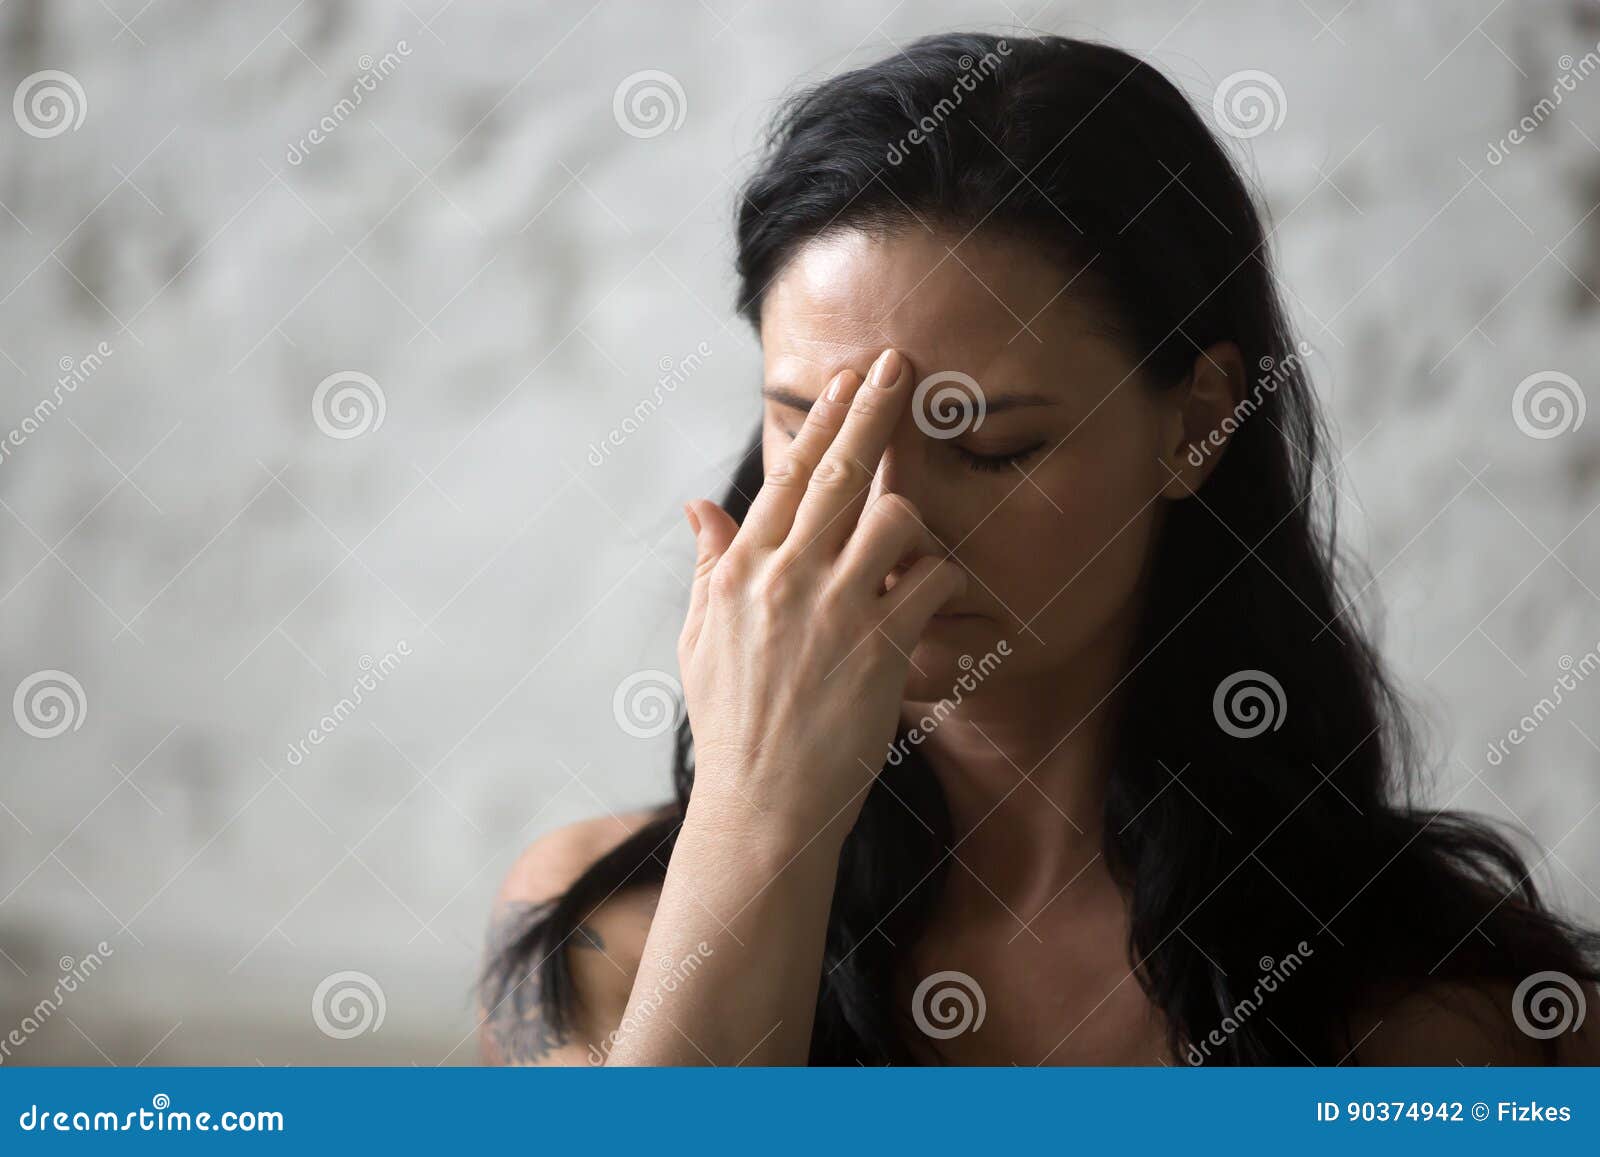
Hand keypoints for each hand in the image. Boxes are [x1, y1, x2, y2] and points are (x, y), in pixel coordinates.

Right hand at [677, 348, 967, 845]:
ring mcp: (833, 609)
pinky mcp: (879, 647)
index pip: (788, 476)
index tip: (846, 379)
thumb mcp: (700, 640)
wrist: (761, 806)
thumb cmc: (732, 725)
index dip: (822, 421)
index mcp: (742, 571)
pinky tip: (929, 607)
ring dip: (913, 524)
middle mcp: (785, 577)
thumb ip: (711, 565)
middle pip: (840, 472)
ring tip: (907, 554)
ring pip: (896, 517)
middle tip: (902, 362)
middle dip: (874, 408)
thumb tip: (698, 506)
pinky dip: (938, 584)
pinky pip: (930, 582)